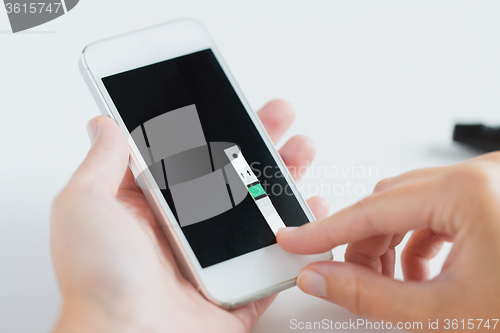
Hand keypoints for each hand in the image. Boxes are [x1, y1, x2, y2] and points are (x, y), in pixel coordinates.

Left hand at [51, 100, 328, 332]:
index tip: (229, 104)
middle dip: (256, 143)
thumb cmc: (99, 281)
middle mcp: (181, 232)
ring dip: (281, 179)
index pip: (186, 157)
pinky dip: (299, 236)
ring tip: (299, 151)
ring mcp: (212, 260)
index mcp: (148, 209)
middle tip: (276, 117)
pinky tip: (310, 209)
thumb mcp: (85, 205)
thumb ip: (102, 162)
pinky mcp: (237, 288)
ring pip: (257, 212)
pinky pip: (276, 259)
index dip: (211, 128)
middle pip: (229, 178)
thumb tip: (104, 124)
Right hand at [278, 153, 499, 329]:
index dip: (325, 231)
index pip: (371, 210)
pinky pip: (440, 211)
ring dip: (391, 245)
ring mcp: (492, 185)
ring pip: (413, 205)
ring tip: (391, 285)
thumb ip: (371, 296)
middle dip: (362, 244)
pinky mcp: (496, 198)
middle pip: (390, 203)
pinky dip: (421, 243)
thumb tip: (323, 278)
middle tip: (344, 279)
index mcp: (469, 192)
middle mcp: (481, 177)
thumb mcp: (447, 314)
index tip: (295, 241)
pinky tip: (424, 274)